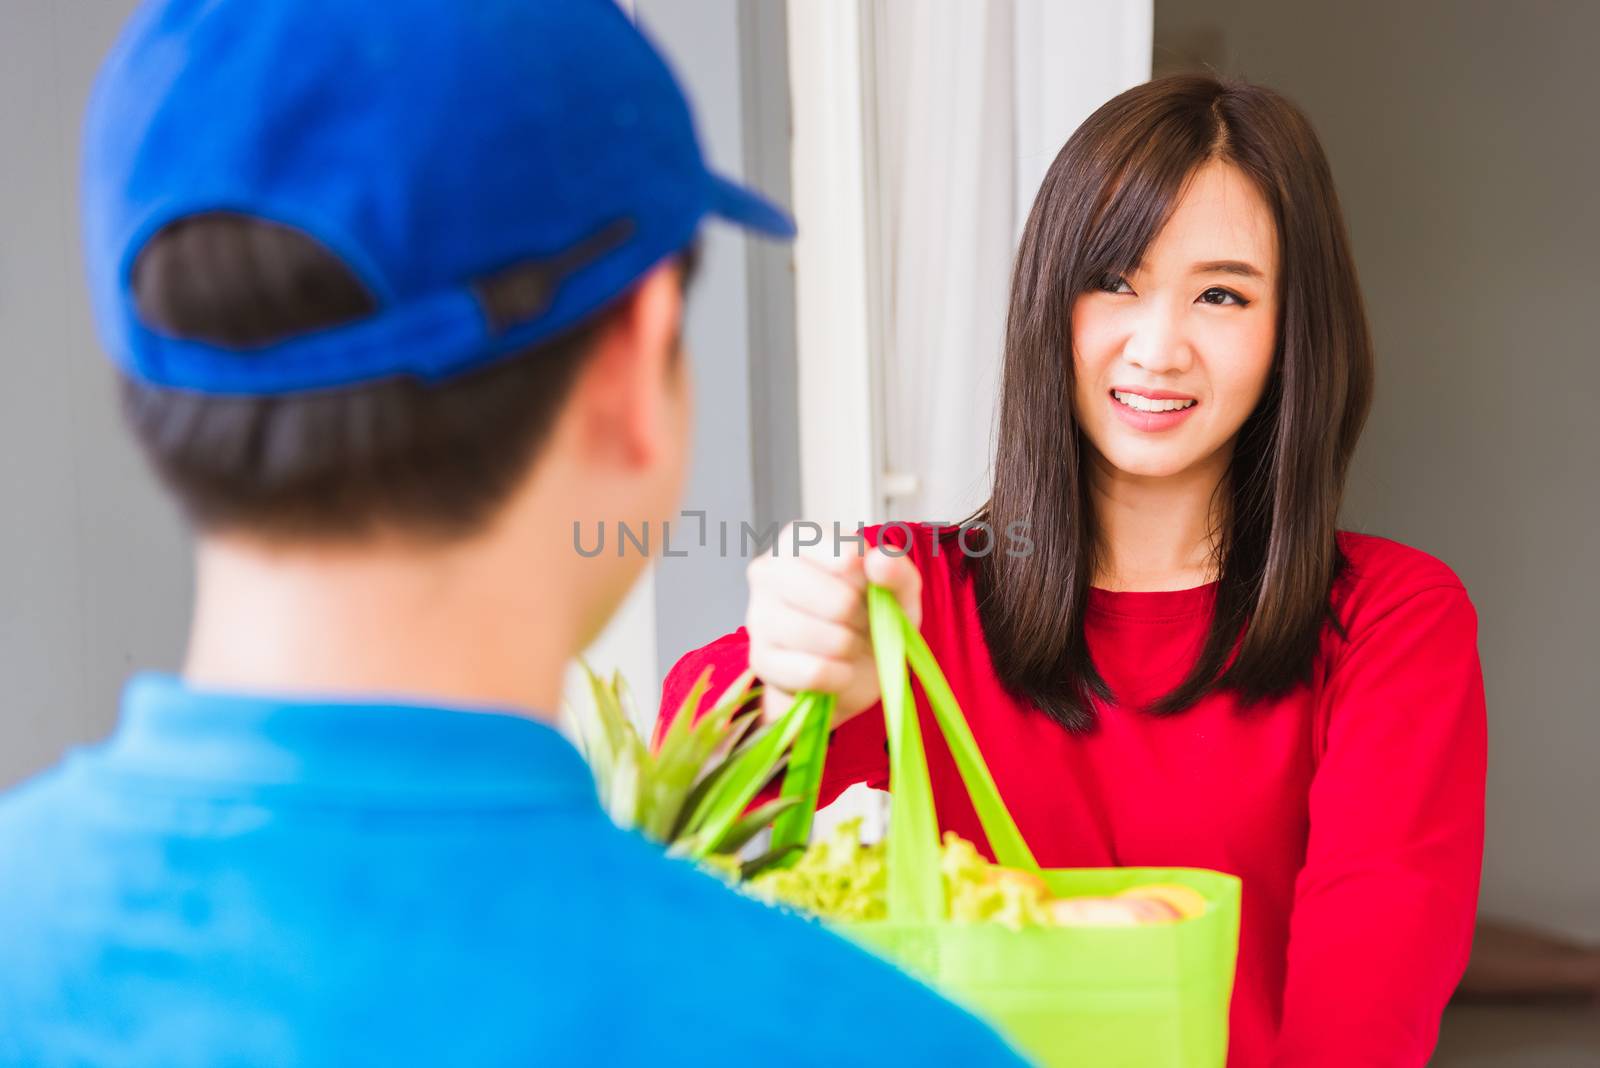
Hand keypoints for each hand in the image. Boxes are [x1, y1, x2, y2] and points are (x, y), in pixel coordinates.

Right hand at [744, 524, 921, 727]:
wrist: (849, 667)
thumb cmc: (868, 615)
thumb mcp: (897, 591)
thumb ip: (897, 570)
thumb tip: (879, 561)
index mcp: (798, 540)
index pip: (848, 558)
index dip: (870, 583)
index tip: (867, 589)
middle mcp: (767, 570)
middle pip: (839, 602)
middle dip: (862, 620)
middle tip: (861, 622)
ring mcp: (758, 615)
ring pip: (826, 640)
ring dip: (851, 649)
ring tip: (849, 644)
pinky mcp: (760, 659)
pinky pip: (814, 672)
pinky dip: (839, 676)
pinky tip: (837, 668)